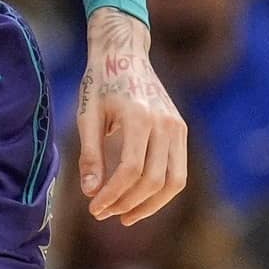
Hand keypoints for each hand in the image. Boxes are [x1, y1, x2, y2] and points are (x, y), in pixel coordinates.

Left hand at [77, 8, 191, 223]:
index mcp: (139, 117)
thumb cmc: (100, 83)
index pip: (130, 170)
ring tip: (125, 215)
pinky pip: (178, 171)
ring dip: (150, 205)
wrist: (124, 53)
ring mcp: (177, 126)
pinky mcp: (181, 129)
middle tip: (104, 213)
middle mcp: (164, 123)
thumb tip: (91, 192)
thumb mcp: (87, 115)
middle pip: (153, 180)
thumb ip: (90, 154)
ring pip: (173, 181)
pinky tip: (140, 201)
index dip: (112, 195)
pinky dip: (162, 192)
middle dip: (128, 203)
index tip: (94, 208)